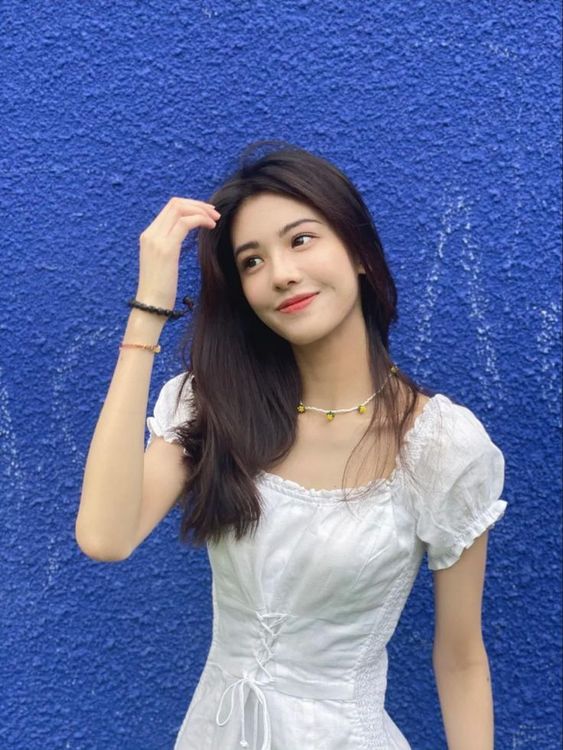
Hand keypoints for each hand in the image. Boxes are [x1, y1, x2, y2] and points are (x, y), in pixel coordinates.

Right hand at [135, 196, 220, 310]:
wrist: (150, 306)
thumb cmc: (160, 290)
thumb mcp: (163, 263)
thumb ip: (169, 246)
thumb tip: (181, 238)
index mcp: (149, 236)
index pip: (170, 208)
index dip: (190, 206)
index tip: (206, 214)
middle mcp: (150, 234)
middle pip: (175, 204)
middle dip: (198, 205)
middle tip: (215, 214)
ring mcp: (156, 239)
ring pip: (180, 209)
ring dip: (201, 211)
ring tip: (215, 220)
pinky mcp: (166, 248)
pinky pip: (185, 223)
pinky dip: (200, 220)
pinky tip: (211, 227)